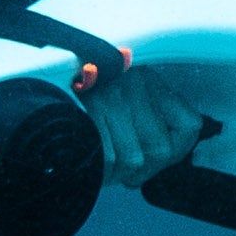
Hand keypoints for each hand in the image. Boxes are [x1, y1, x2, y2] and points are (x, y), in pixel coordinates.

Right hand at [77, 61, 207, 186]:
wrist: (47, 62)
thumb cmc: (80, 79)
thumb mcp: (119, 83)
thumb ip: (145, 113)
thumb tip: (155, 156)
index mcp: (148, 81)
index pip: (188, 124)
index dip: (179, 150)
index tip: (162, 160)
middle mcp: (135, 87)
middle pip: (159, 150)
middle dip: (144, 171)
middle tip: (127, 174)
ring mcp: (113, 99)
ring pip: (133, 158)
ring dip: (118, 173)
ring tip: (104, 168)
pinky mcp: (90, 110)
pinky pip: (105, 156)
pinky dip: (99, 169)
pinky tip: (90, 165)